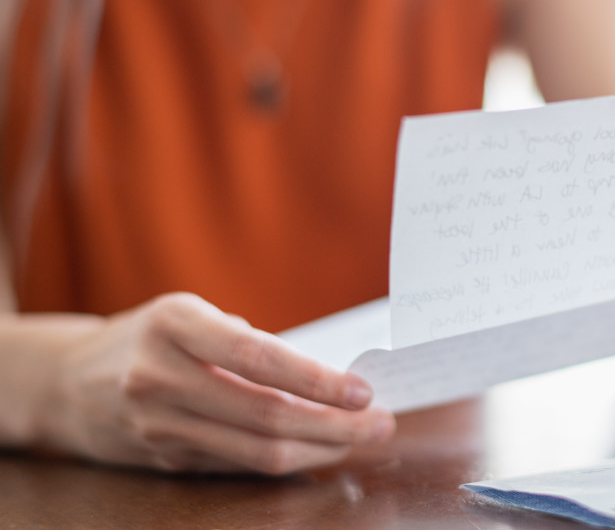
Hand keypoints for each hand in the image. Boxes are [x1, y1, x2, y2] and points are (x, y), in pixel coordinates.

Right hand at [47, 293, 395, 473]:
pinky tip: (318, 449)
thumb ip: (249, 342)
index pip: (258, 357)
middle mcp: (160, 377)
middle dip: (336, 424)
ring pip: (257, 452)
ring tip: (360, 437)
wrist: (66, 382)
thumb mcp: (191, 315)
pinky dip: (287, 460)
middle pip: (266, 415)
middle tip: (381, 421)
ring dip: (320, 449)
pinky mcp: (165, 460)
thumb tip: (331, 378)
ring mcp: (159, 425)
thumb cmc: (150, 337)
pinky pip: (239, 465)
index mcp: (174, 325)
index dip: (316, 379)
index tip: (363, 390)